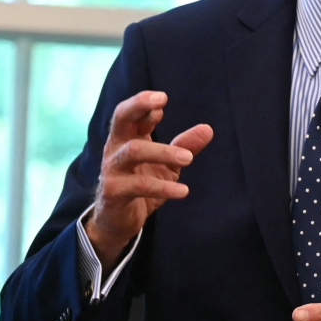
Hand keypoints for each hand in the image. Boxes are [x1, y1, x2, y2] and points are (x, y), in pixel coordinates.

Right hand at [85, 91, 212, 272]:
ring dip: (163, 152)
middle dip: (138, 106)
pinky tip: (183, 190)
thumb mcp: (168, 164)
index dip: (144, 102)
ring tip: (188, 158)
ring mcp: (113, 169)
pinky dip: (163, 187)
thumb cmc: (143, 183)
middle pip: (120, 119)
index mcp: (127, 137)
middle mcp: (116, 148)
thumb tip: (208, 128)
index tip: (163, 99)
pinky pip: (140, 186)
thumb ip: (185, 145)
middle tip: (161, 103)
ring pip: (133, 152)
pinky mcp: (114, 192)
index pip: (130, 112)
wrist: (118, 221)